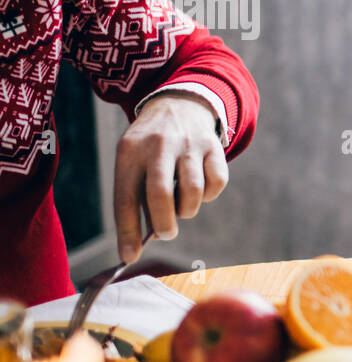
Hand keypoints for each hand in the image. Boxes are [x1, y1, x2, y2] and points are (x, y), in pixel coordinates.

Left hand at [114, 93, 226, 262]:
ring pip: (192, 191)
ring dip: (187, 210)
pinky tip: (200, 189)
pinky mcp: (213, 146)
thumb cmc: (150, 148)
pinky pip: (217, 182)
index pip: (125, 197)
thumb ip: (136, 196)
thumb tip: (144, 240)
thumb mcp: (133, 161)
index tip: (129, 256)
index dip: (127, 231)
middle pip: (159, 194)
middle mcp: (158, 145)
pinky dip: (209, 194)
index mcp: (130, 152)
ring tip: (182, 206)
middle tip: (166, 233)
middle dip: (164, 224)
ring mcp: (189, 144)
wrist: (178, 105)